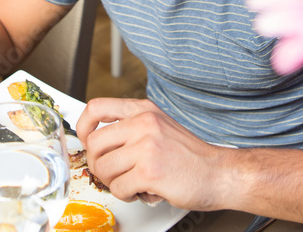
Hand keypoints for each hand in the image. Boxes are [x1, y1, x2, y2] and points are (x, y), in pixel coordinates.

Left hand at [77, 98, 227, 210]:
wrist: (220, 174)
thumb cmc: (190, 156)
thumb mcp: (159, 126)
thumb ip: (131, 127)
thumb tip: (97, 139)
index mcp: (143, 110)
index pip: (96, 108)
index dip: (83, 126)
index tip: (86, 140)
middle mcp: (143, 124)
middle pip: (94, 143)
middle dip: (98, 164)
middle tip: (113, 172)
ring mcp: (146, 147)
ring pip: (103, 168)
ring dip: (114, 182)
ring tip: (133, 182)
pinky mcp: (150, 172)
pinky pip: (118, 188)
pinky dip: (126, 195)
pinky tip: (142, 191)